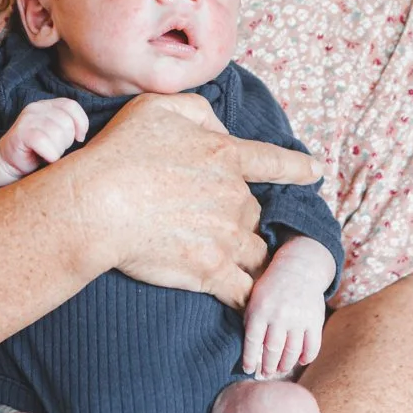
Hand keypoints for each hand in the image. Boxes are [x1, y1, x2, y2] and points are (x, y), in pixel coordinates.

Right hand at [0, 98, 88, 184]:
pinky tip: (43, 158)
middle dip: (67, 142)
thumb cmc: (36, 153)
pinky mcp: (21, 132)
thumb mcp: (57, 136)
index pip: (72, 106)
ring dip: (57, 150)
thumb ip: (71, 128)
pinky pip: (45, 142)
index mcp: (48, 105)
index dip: (81, 123)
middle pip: (67, 123)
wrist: (7, 165)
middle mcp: (37, 108)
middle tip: (55, 150)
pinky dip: (49, 155)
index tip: (79, 139)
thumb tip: (88, 134)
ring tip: (47, 154)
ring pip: (58, 133)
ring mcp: (27, 119)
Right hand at [64, 93, 318, 311]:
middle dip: (238, 218)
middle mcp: (234, 197)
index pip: (272, 161)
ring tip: (230, 265)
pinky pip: (244, 290)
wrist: (98, 205)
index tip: (314, 171)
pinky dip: (247, 297)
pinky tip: (247, 305)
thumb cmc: (120, 153)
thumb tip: (219, 128)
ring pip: (254, 251)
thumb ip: (198, 111)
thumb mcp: (158, 107)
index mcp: (225, 156)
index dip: (296, 167)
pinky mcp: (212, 272)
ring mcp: (226, 237)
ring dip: (246, 257)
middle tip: (205, 223)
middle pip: (253, 212)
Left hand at [242, 236, 335, 376]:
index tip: (248, 370)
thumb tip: (249, 352)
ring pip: (293, 351)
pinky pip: (312, 346)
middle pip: (273, 349)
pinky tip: (301, 361)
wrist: (299, 268)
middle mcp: (280, 315)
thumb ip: (250, 322)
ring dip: (286, 365)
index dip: (249, 359)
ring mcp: (299, 318)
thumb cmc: (271, 288)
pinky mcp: (315, 320)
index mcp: (261, 310)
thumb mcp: (254, 299)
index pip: (253, 341)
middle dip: (268, 366)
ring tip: (280, 370)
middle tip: (266, 374)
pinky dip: (307, 357)